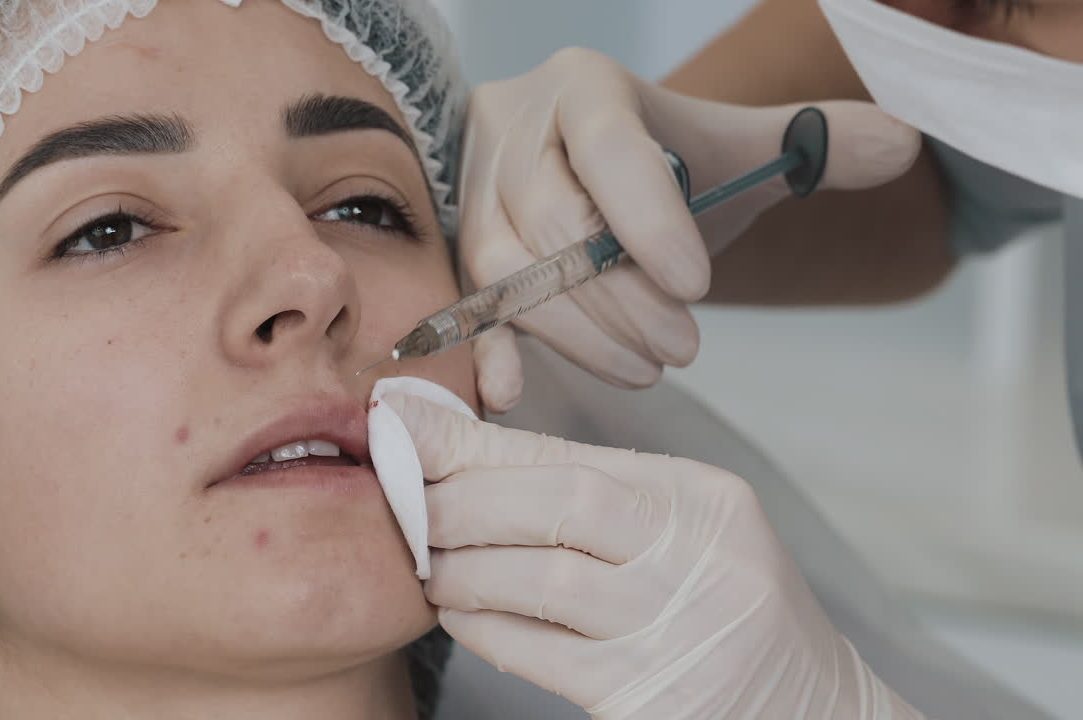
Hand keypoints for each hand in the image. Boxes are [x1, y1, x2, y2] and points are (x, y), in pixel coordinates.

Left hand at [384, 391, 927, 719]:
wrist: (811, 710)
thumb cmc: (722, 610)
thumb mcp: (677, 533)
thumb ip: (586, 494)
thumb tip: (456, 450)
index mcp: (704, 500)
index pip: (573, 457)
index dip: (477, 444)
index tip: (406, 427)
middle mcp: (702, 557)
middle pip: (559, 503)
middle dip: (462, 498)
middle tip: (406, 501)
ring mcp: (681, 631)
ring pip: (542, 578)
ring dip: (462, 567)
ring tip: (429, 564)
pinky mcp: (652, 698)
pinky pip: (542, 653)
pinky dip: (484, 626)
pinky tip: (460, 613)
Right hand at [461, 47, 920, 410]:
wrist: (581, 176)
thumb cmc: (661, 165)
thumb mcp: (729, 149)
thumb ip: (809, 145)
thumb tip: (905, 141)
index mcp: (585, 90)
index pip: (609, 146)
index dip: (648, 218)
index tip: (697, 286)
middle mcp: (515, 130)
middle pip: (551, 217)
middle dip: (621, 295)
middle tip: (685, 349)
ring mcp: (476, 192)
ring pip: (506, 266)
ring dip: (577, 330)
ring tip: (647, 367)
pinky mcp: (457, 250)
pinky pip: (463, 299)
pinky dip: (486, 347)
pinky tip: (513, 394)